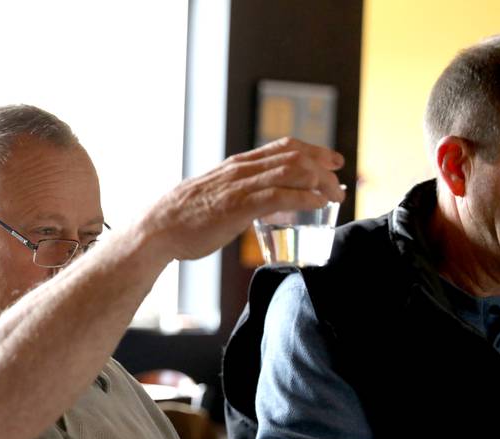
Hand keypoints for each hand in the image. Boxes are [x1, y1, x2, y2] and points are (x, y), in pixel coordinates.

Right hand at [140, 137, 344, 261]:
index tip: (331, 161)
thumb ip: (234, 196)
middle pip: (295, 154)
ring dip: (321, 181)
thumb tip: (250, 207)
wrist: (158, 229)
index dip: (313, 150)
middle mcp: (241, 169)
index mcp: (236, 166)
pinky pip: (280, 195)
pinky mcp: (238, 206)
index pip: (283, 147)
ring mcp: (240, 186)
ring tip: (335, 195)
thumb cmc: (182, 220)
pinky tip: (318, 203)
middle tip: (341, 178)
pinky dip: (304, 197)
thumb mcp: (212, 197)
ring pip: (292, 170)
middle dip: (324, 163)